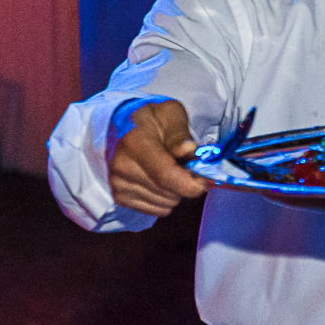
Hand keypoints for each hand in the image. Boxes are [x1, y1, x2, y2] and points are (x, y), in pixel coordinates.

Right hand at [107, 97, 209, 216]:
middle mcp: (122, 167)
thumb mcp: (170, 114)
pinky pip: (156, 209)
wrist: (122, 124)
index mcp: (135, 143)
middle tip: (186, 165)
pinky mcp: (119, 197)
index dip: (191, 183)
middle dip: (186, 183)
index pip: (166, 175)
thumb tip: (188, 151)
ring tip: (169, 169)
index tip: (206, 180)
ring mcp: (118, 184)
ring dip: (175, 191)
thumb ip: (181, 135)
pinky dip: (164, 198)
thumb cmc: (150, 118)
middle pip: (170, 192)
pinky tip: (159, 180)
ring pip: (166, 203)